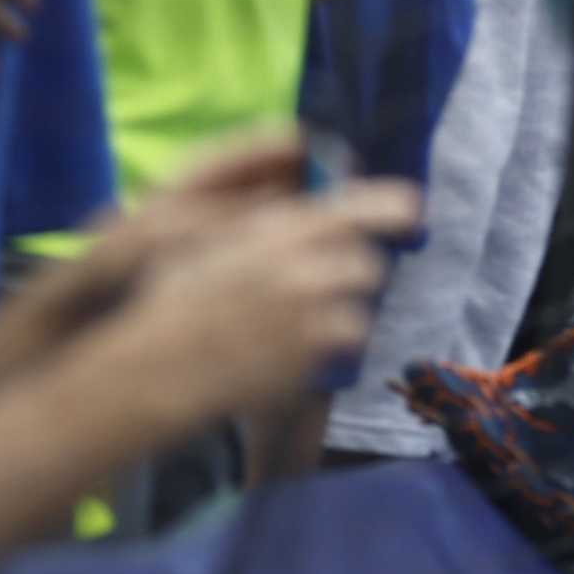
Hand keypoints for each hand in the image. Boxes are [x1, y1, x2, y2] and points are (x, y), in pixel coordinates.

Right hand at [101, 179, 422, 419]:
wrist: (159, 368)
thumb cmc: (175, 302)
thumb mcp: (212, 242)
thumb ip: (262, 222)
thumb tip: (298, 205)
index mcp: (278, 231)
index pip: (359, 209)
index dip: (393, 205)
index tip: (414, 209)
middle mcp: (304, 271)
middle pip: (367, 264)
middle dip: (354, 272)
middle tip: (328, 283)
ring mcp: (312, 320)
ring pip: (359, 310)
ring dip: (342, 312)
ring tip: (298, 321)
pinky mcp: (313, 361)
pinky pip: (341, 347)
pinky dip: (328, 347)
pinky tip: (290, 348)